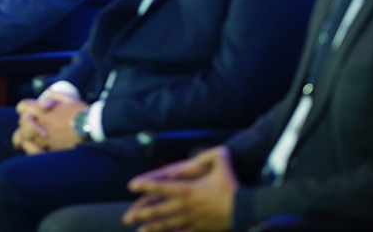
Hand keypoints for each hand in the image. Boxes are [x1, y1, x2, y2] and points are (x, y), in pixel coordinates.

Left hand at [11, 91, 87, 154]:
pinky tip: (30, 148)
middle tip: (23, 126)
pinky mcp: (52, 147)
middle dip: (22, 123)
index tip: (23, 110)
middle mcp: (44, 123)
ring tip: (20, 140)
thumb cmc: (82, 112)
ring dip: (23, 136)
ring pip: (27, 137)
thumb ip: (56, 96)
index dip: (22, 107)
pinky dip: (31, 147)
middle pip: (23, 123)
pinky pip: (36, 149)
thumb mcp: (69, 98)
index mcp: (46, 110)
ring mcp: (47, 136)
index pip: (25, 107)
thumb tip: (47, 93)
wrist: (91, 126)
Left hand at [122, 146, 237, 231]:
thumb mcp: (222, 160)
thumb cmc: (232, 185)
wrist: (245, 210)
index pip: (161, 186)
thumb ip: (212, 152)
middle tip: (126, 218)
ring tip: (140, 231)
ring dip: (152, 228)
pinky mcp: (199, 229)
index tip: (131, 185)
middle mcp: (185, 206)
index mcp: (188, 190)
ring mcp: (191, 220)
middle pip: (158, 210)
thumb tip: (204, 149)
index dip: (145, 185)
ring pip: (167, 225)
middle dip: (141, 214)